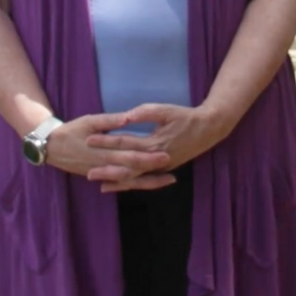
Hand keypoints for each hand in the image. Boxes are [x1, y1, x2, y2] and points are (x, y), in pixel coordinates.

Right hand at [44, 113, 176, 190]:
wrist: (52, 147)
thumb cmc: (72, 131)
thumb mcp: (89, 121)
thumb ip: (109, 121)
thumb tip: (127, 118)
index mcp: (105, 151)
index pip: (131, 156)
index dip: (149, 157)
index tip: (165, 155)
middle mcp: (107, 166)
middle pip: (134, 171)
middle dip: (154, 170)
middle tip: (173, 169)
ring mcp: (105, 174)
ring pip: (130, 181)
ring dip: (149, 181)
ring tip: (168, 180)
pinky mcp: (102, 176)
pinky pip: (122, 183)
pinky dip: (136, 184)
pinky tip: (148, 184)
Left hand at [84, 103, 228, 190]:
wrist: (208, 129)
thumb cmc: (185, 117)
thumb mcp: (165, 110)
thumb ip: (145, 113)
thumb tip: (126, 116)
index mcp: (154, 143)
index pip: (125, 142)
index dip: (106, 140)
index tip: (89, 139)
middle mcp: (156, 159)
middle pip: (127, 166)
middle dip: (107, 169)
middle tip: (88, 173)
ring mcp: (160, 167)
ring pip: (136, 178)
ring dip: (117, 180)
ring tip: (99, 184)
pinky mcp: (163, 169)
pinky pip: (144, 179)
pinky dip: (130, 183)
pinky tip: (118, 185)